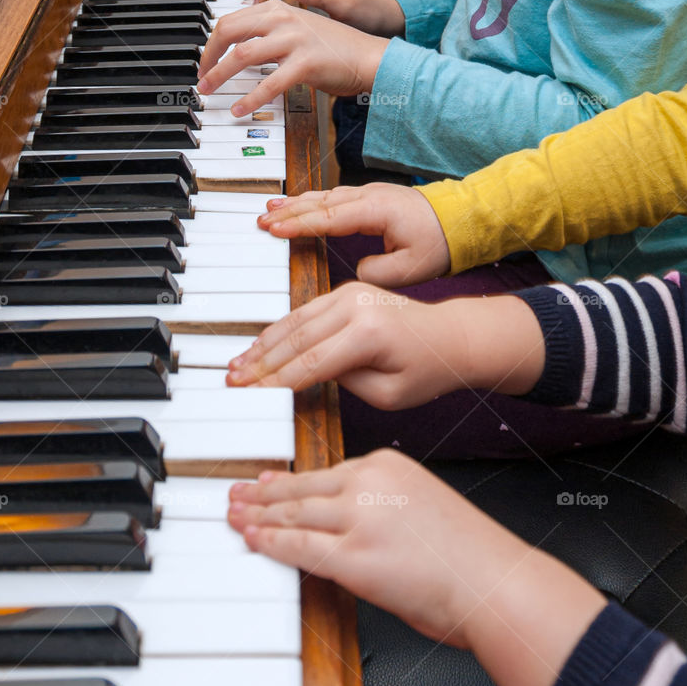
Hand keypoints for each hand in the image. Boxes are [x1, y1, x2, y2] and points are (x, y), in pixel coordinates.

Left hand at [197, 2, 388, 115]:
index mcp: (277, 9)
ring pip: (242, 55)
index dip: (212, 43)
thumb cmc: (335, 50)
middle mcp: (282, 19)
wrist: (368, 56)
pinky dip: (250, 99)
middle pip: (229, 31)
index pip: (231, 20)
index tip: (206, 62)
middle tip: (201, 77)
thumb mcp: (296, 32)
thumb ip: (270, 36)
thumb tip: (241, 52)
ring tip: (209, 91)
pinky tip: (239, 109)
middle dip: (208, 56)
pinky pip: (269, 83)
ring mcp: (293, 40)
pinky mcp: (305, 64)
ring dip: (219, 75)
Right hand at [227, 282, 472, 406]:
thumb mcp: (388, 394)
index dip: (276, 382)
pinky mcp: (347, 291)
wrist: (453, 336)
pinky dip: (280, 329)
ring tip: (238, 364)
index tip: (251, 394)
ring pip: (294, 320)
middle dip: (261, 362)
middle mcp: (356, 304)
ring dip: (264, 344)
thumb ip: (345, 383)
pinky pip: (305, 311)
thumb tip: (310, 373)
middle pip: (296, 338)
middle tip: (233, 380)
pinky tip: (262, 345)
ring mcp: (350, 292)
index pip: (310, 363)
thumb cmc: (428, 369)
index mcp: (369, 332)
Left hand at [228, 449, 509, 645]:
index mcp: (389, 466)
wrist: (495, 582)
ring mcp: (359, 519)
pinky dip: (269, 543)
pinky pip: (298, 547)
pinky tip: (251, 540)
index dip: (288, 480)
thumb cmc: (471, 558)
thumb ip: (382, 509)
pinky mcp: (352, 557)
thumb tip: (347, 527)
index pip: (325, 472)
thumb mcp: (423, 508)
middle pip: (301, 488)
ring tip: (234, 516)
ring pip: (292, 513)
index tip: (267, 482)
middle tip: (236, 495)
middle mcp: (370, 484)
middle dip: (261, 494)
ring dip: (256, 516)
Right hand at [258, 184, 450, 285]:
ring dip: (296, 204)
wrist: (460, 221)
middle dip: (289, 211)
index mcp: (378, 210)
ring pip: (324, 196)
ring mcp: (369, 194)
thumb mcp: (411, 269)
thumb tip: (356, 269)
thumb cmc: (439, 243)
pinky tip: (296, 206)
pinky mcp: (370, 199)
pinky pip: (333, 198)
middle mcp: (370, 196)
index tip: (276, 229)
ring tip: (270, 211)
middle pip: (321, 202)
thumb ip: (377, 272)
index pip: (330, 216)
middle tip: (262, 220)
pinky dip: (311, 202)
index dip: (300, 224)